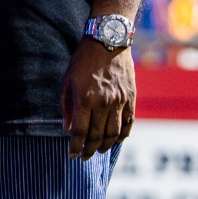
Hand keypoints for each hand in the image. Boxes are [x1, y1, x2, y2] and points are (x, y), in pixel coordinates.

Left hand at [60, 37, 135, 160]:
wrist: (107, 41)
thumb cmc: (82, 60)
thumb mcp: (67, 80)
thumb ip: (66, 105)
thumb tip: (66, 128)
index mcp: (85, 98)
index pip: (80, 132)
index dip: (75, 147)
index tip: (72, 156)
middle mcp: (103, 102)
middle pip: (96, 136)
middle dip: (89, 150)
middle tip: (85, 157)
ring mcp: (119, 101)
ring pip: (114, 133)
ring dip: (105, 146)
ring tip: (98, 150)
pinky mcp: (131, 98)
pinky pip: (129, 123)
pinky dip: (123, 135)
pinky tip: (116, 141)